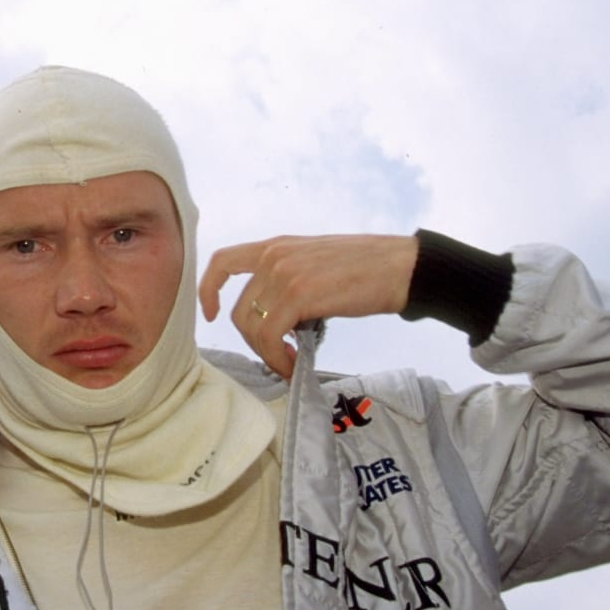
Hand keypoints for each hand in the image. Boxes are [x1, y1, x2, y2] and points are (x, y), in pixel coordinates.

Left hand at [198, 234, 418, 377]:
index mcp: (275, 246)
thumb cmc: (365, 269)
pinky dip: (277, 357)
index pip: (223, 261)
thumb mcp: (314, 263)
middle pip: (239, 309)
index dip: (209, 289)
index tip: (212, 314)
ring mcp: (284, 273)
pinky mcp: (299, 294)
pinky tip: (294, 363)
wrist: (400, 267)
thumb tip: (275, 322)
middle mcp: (273, 256)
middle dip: (254, 340)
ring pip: (251, 326)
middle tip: (278, 354)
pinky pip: (269, 335)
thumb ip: (287, 281)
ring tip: (289, 362)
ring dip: (267, 353)